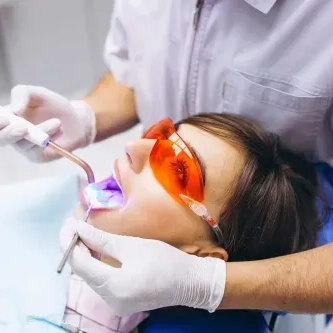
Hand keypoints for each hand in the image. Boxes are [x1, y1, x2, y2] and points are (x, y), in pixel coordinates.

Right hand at [0, 85, 95, 161]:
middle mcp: (11, 133)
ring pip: (24, 143)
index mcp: (7, 117)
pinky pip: (37, 150)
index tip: (4, 120)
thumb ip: (22, 94)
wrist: (76, 120)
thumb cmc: (54, 106)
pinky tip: (59, 130)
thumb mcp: (38, 94)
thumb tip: (14, 110)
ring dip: (41, 131)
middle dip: (10, 134)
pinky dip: (48, 139)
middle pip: (1, 138)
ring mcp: (23, 146)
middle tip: (23, 128)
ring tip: (57, 122)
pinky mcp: (37, 155)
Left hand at [59, 218, 225, 315]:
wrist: (189, 281)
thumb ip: (101, 239)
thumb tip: (78, 229)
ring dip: (85, 258)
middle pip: (84, 273)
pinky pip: (102, 284)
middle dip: (75, 249)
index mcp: (113, 286)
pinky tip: (95, 253)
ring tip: (82, 236)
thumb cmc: (164, 260)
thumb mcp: (132, 246)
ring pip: (92, 278)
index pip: (80, 264)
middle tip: (72, 227)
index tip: (67, 225)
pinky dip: (96, 267)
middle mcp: (110, 300)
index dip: (69, 243)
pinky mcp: (122, 303)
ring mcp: (116, 305)